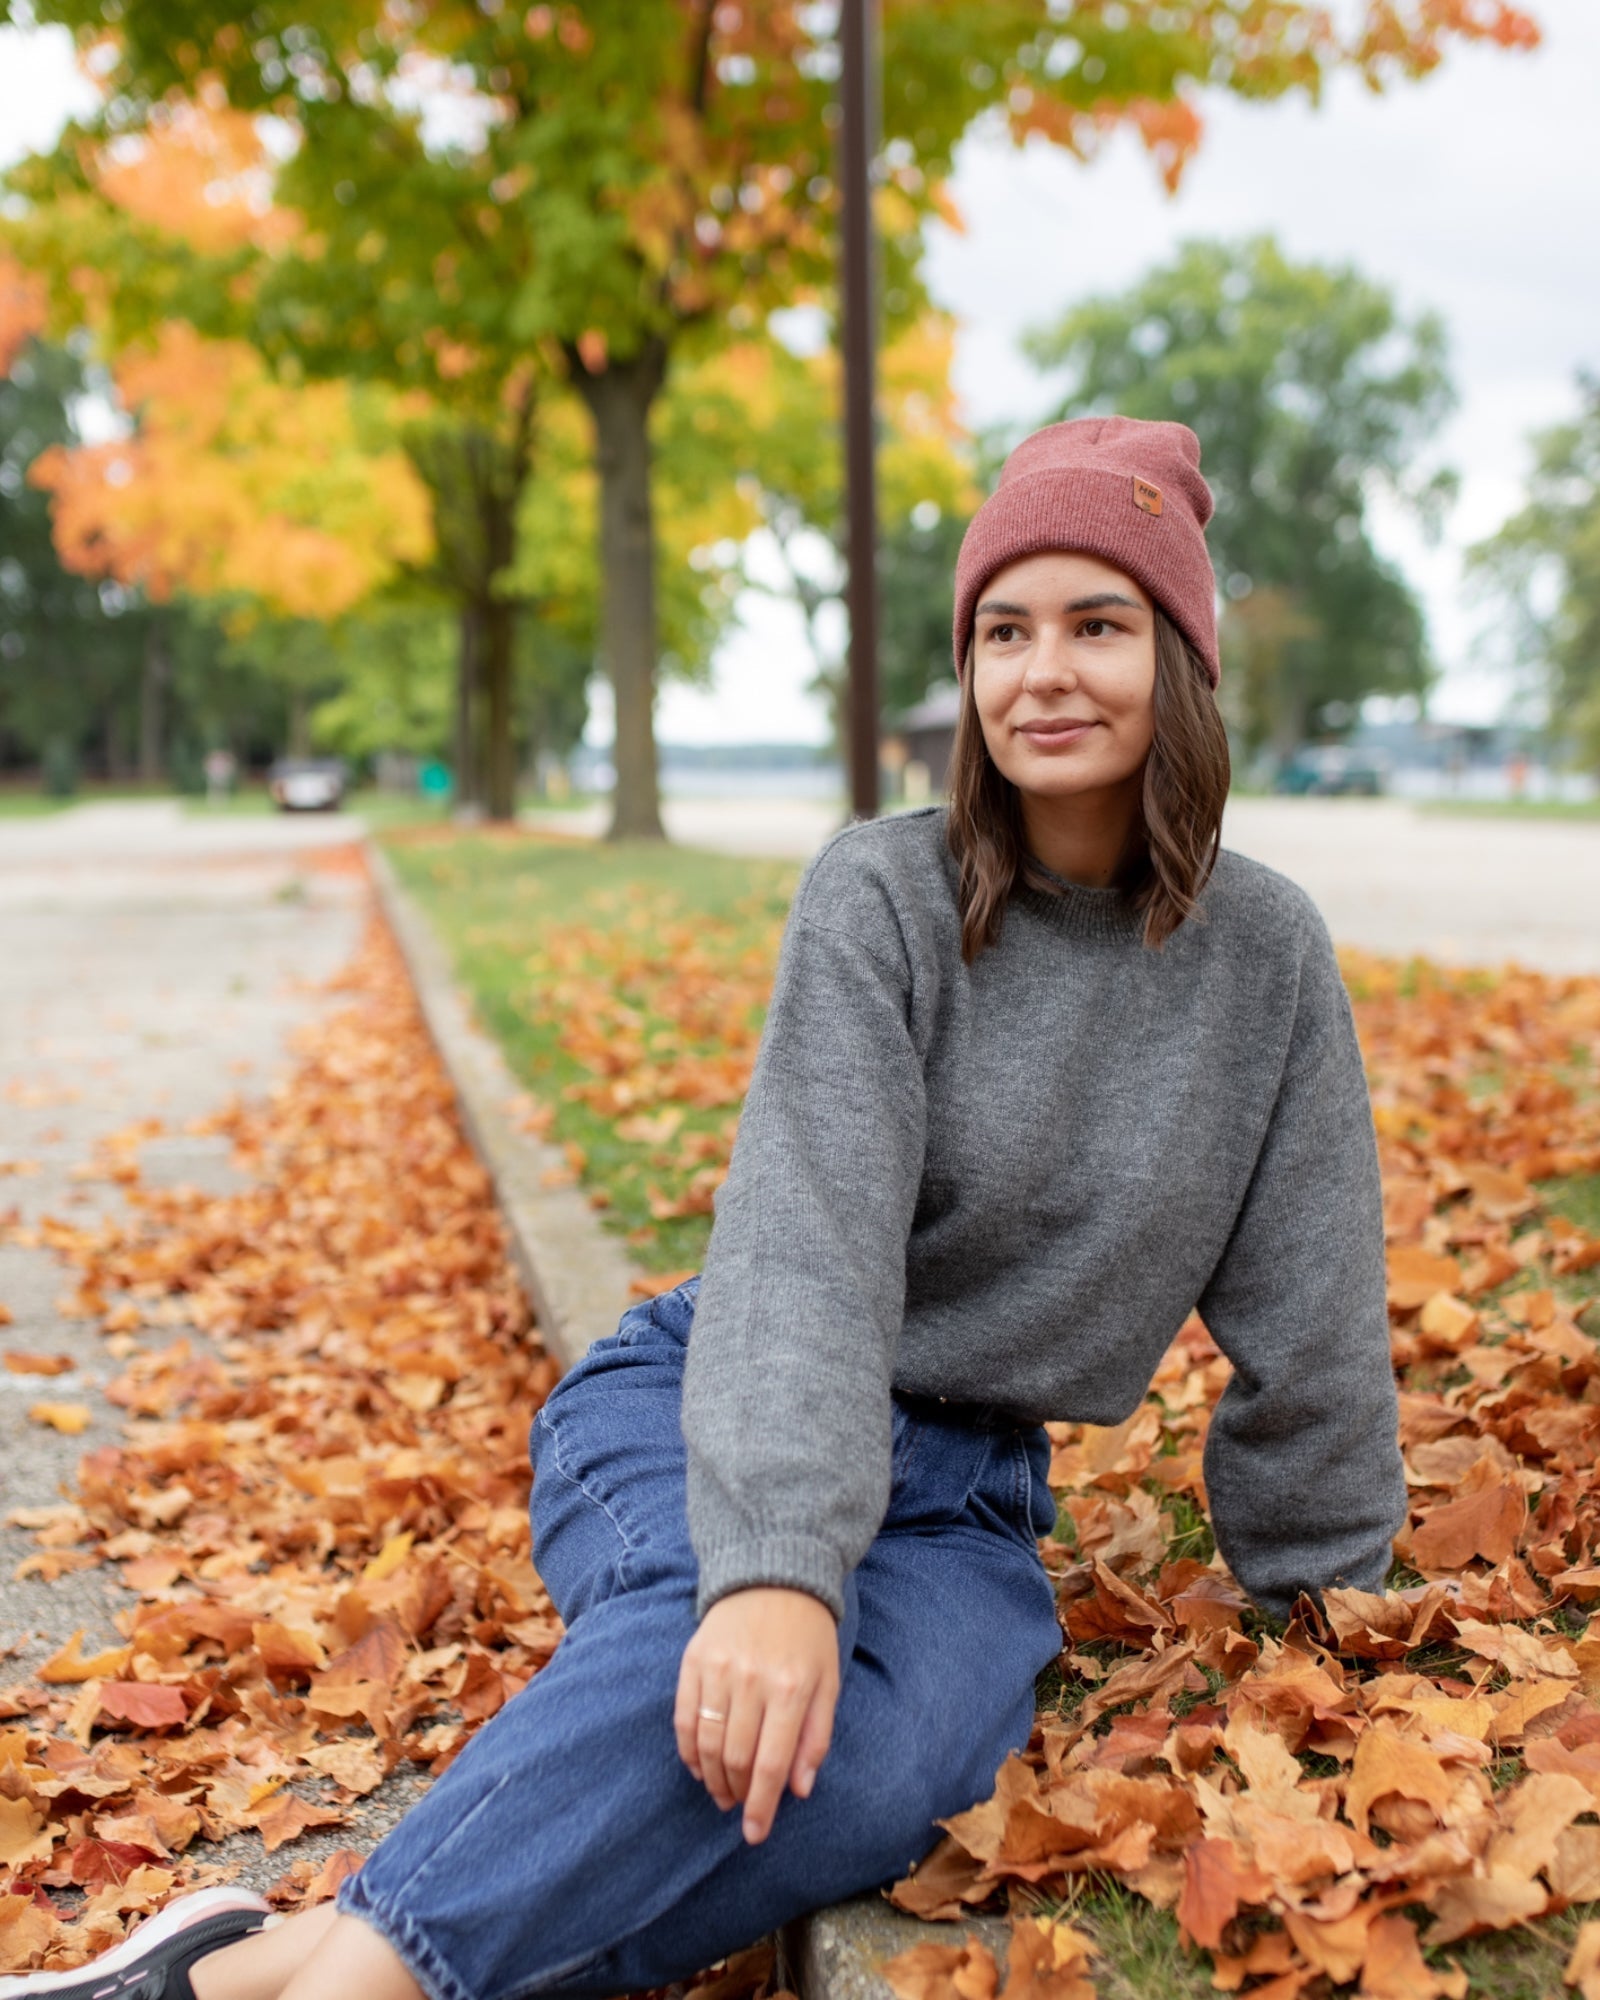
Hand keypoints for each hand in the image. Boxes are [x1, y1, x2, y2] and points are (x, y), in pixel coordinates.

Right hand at [674, 1585, 839, 1844]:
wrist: (773, 1574)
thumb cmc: (807, 1635)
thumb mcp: (827, 1682)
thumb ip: (815, 1737)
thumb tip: (799, 1790)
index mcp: (791, 1689)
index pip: (770, 1764)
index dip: (761, 1807)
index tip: (755, 1835)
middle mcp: (751, 1681)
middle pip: (736, 1759)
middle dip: (737, 1794)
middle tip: (739, 1806)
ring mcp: (718, 1669)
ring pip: (707, 1744)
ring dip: (712, 1778)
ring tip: (722, 1792)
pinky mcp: (694, 1659)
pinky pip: (683, 1718)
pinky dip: (688, 1750)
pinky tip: (698, 1765)